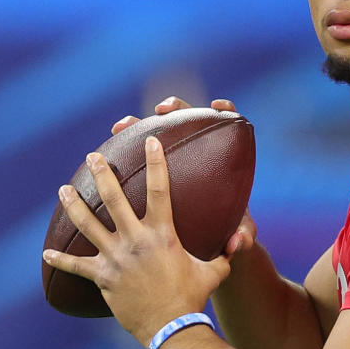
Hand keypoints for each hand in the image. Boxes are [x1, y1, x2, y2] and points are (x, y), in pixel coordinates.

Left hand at [42, 139, 231, 346]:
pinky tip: (46, 255)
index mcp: (162, 234)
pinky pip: (77, 267)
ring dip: (74, 205)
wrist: (172, 327)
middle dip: (102, 174)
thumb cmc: (194, 297)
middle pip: (113, 199)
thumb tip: (239, 240)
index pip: (159, 190)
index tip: (150, 141)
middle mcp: (136, 241)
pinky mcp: (103, 278)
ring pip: (88, 225)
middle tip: (93, 156)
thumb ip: (225, 253)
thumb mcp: (214, 272)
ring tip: (63, 189)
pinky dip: (60, 260)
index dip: (156, 163)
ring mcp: (116, 258)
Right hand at [111, 97, 258, 259]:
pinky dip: (121, 152)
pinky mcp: (153, 171)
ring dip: (136, 125)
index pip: (227, 124)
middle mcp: (197, 153)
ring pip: (153, 132)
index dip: (225, 109)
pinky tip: (106, 155)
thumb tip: (237, 242)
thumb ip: (243, 238)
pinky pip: (134, 155)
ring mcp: (173, 159)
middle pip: (186, 118)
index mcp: (223, 162)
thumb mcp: (240, 237)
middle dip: (173, 108)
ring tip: (120, 127)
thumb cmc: (230, 234)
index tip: (217, 106)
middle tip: (160, 111)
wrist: (212, 242)